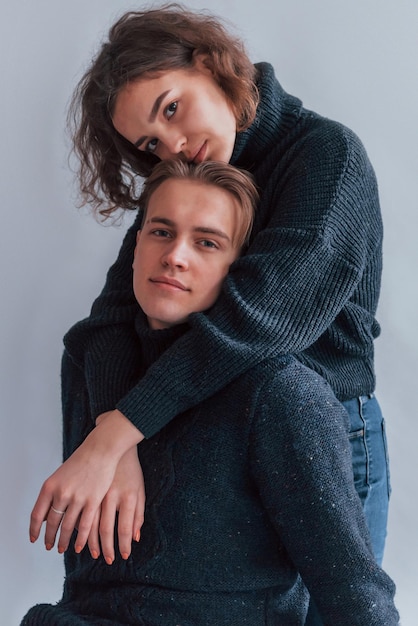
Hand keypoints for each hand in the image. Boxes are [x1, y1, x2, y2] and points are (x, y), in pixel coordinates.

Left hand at [29, 410, 143, 554]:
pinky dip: (81, 538)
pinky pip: (85, 525)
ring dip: (64, 541)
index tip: (34, 538)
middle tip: (50, 546)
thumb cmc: (82, 460)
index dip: (35, 529)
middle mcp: (61, 493)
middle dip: (50, 538)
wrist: (101, 448)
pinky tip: (78, 546)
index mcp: (50, 486)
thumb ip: (53, 494)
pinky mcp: (93, 500)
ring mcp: (77, 497)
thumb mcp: (61, 474)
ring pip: (67, 527)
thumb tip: (46, 515)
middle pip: (52, 523)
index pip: (37, 514)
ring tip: (62, 548)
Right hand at [87, 446, 144, 563]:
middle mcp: (112, 496)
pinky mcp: (84, 490)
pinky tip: (76, 537)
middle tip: (107, 560)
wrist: (111, 446)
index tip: (122, 557)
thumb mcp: (139, 490)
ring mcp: (96, 492)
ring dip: (87, 541)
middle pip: (106, 528)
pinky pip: (78, 513)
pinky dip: (76, 527)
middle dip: (106, 548)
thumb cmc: (129, 470)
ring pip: (88, 523)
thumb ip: (138, 515)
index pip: (125, 527)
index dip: (123, 544)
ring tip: (88, 553)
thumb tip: (135, 538)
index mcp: (129, 496)